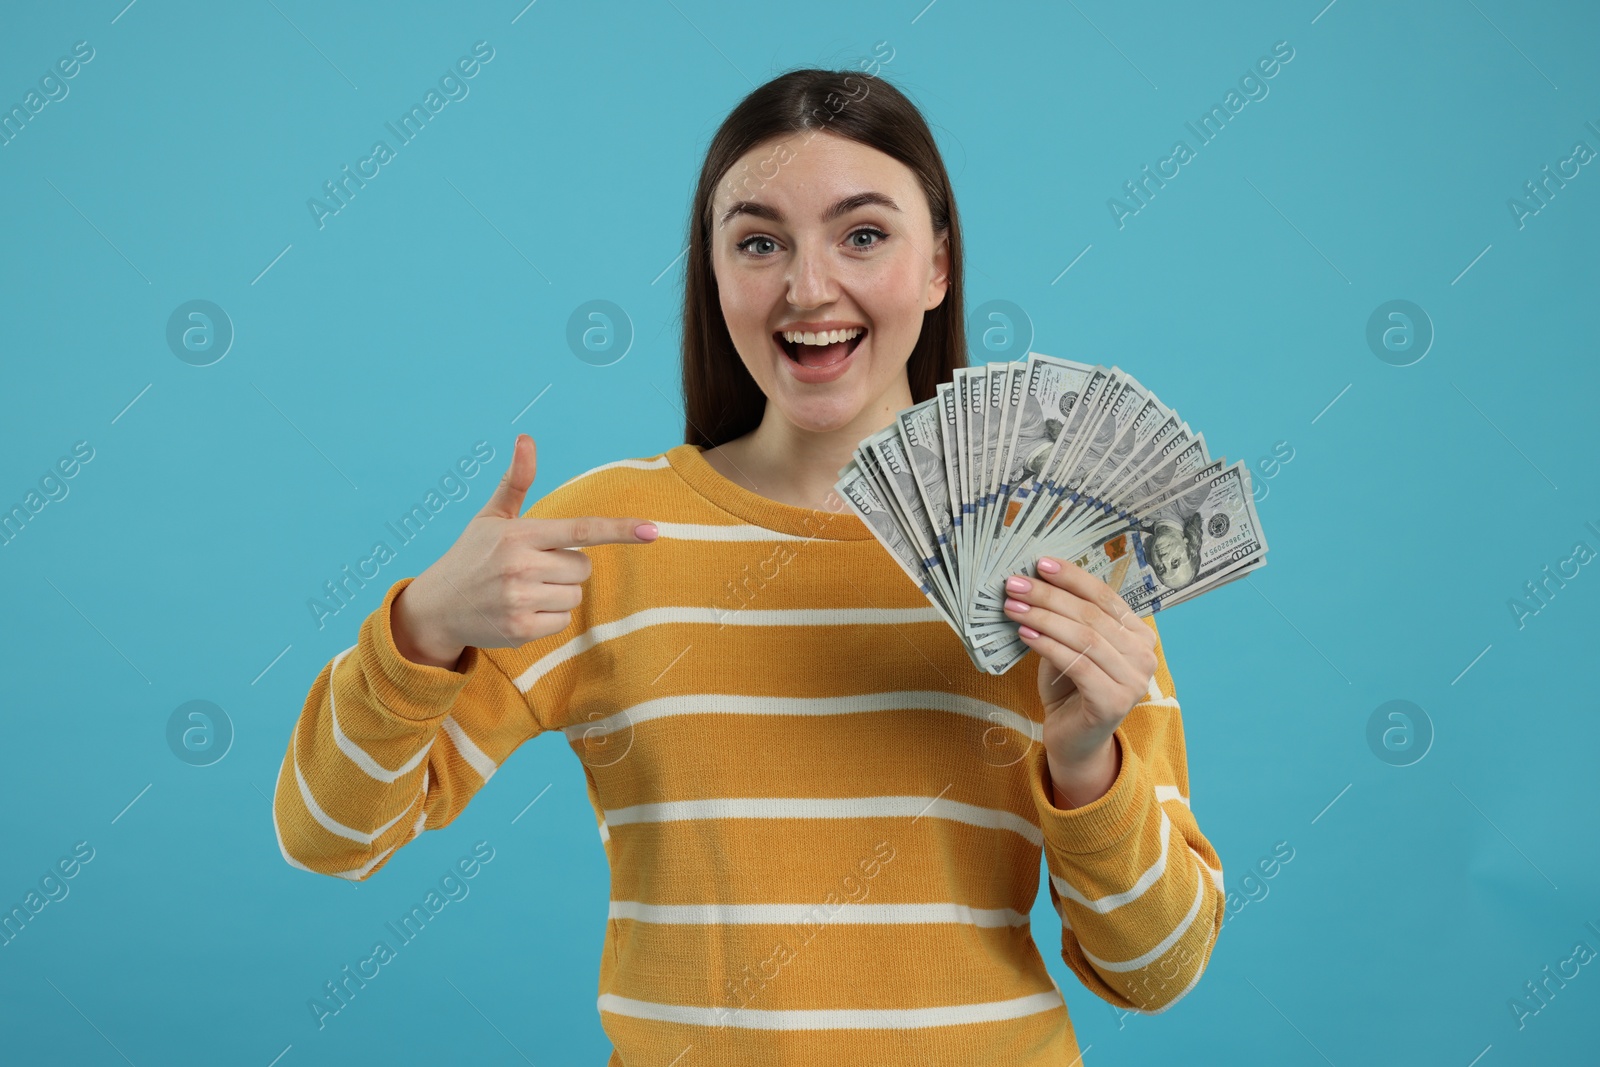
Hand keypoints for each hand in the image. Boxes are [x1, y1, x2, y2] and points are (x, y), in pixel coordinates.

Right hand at [390, 434, 658, 668]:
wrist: (435, 607)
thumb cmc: (471, 556)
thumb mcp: (491, 516)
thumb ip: (516, 480)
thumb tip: (527, 438)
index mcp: (519, 534)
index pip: (580, 530)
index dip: (620, 530)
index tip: (653, 530)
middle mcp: (520, 566)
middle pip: (584, 567)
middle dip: (567, 567)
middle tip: (532, 568)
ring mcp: (520, 600)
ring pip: (575, 596)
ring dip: (558, 594)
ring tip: (523, 590)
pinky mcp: (520, 630)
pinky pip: (563, 622)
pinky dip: (548, 618)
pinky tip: (520, 611)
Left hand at [1001, 556, 1158, 804]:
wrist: (1073, 740)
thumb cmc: (1069, 689)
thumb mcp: (1068, 645)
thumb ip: (1066, 618)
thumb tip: (1035, 580)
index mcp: (1139, 635)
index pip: (1105, 596)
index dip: (1072, 577)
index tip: (1040, 563)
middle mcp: (1145, 656)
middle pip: (1092, 614)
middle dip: (1049, 595)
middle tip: (1015, 584)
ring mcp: (1134, 681)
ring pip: (1084, 637)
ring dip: (1043, 617)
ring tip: (1012, 606)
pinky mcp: (1114, 702)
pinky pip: (1076, 663)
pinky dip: (1047, 645)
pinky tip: (1024, 633)